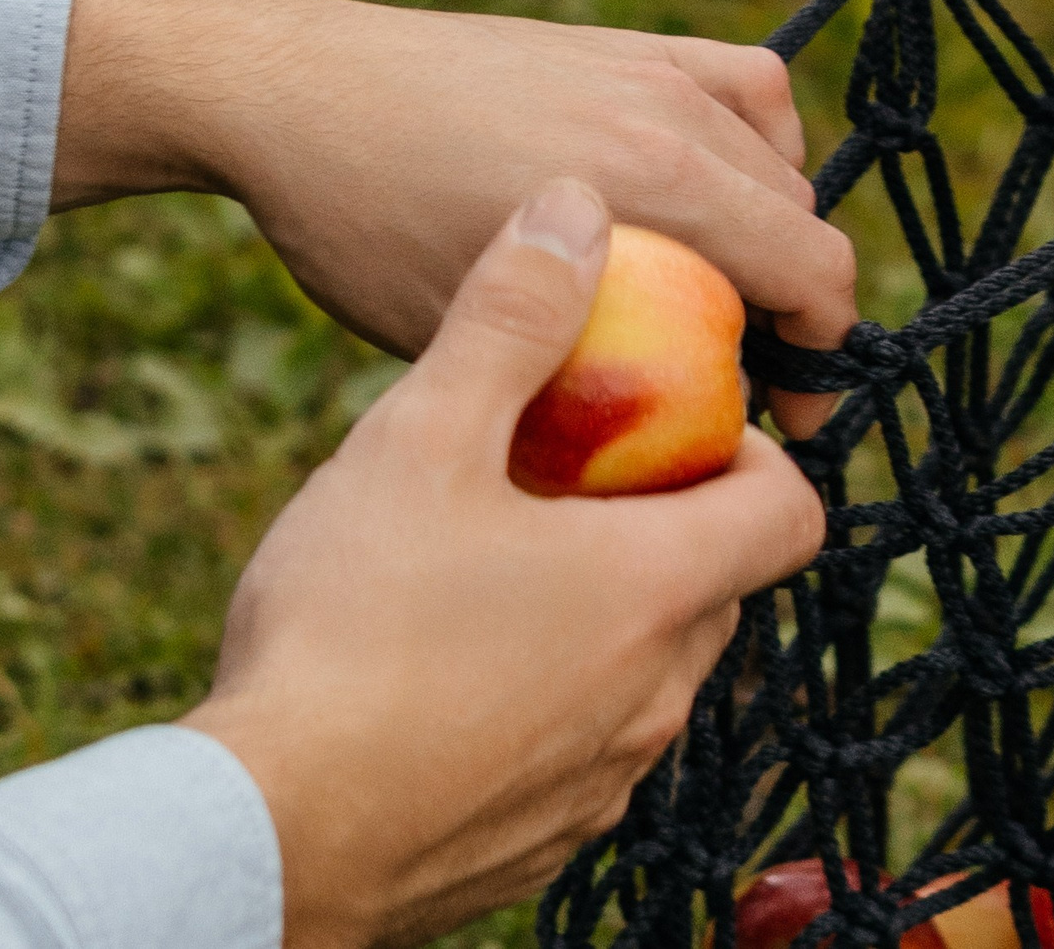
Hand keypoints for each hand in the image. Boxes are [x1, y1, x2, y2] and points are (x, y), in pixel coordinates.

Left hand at [50, 0, 856, 437]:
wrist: (293, 92)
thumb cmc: (362, 226)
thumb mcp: (465, 335)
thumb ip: (572, 379)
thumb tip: (640, 456)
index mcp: (656, 190)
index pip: (815, 274)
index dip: (825, 363)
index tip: (795, 423)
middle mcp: (677, 118)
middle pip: (806, 223)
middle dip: (797, 310)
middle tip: (743, 377)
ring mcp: (654, 70)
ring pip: (783, 158)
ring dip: (776, 232)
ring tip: (724, 289)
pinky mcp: (626, 45)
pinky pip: (745, 86)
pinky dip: (756, 140)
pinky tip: (712, 182)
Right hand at [181, 179, 825, 948]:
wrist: (260, 840)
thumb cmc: (346, 631)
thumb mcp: (420, 441)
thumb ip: (507, 321)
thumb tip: (574, 209)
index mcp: (661, 587)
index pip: (792, 510)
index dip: (751, 457)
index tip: (671, 428)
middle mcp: (663, 692)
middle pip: (719, 586)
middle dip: (668, 527)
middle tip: (566, 483)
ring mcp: (609, 780)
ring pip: (655, 673)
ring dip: (609, 618)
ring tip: (497, 574)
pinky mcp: (547, 844)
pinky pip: (588, 753)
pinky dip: (553, 704)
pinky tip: (451, 677)